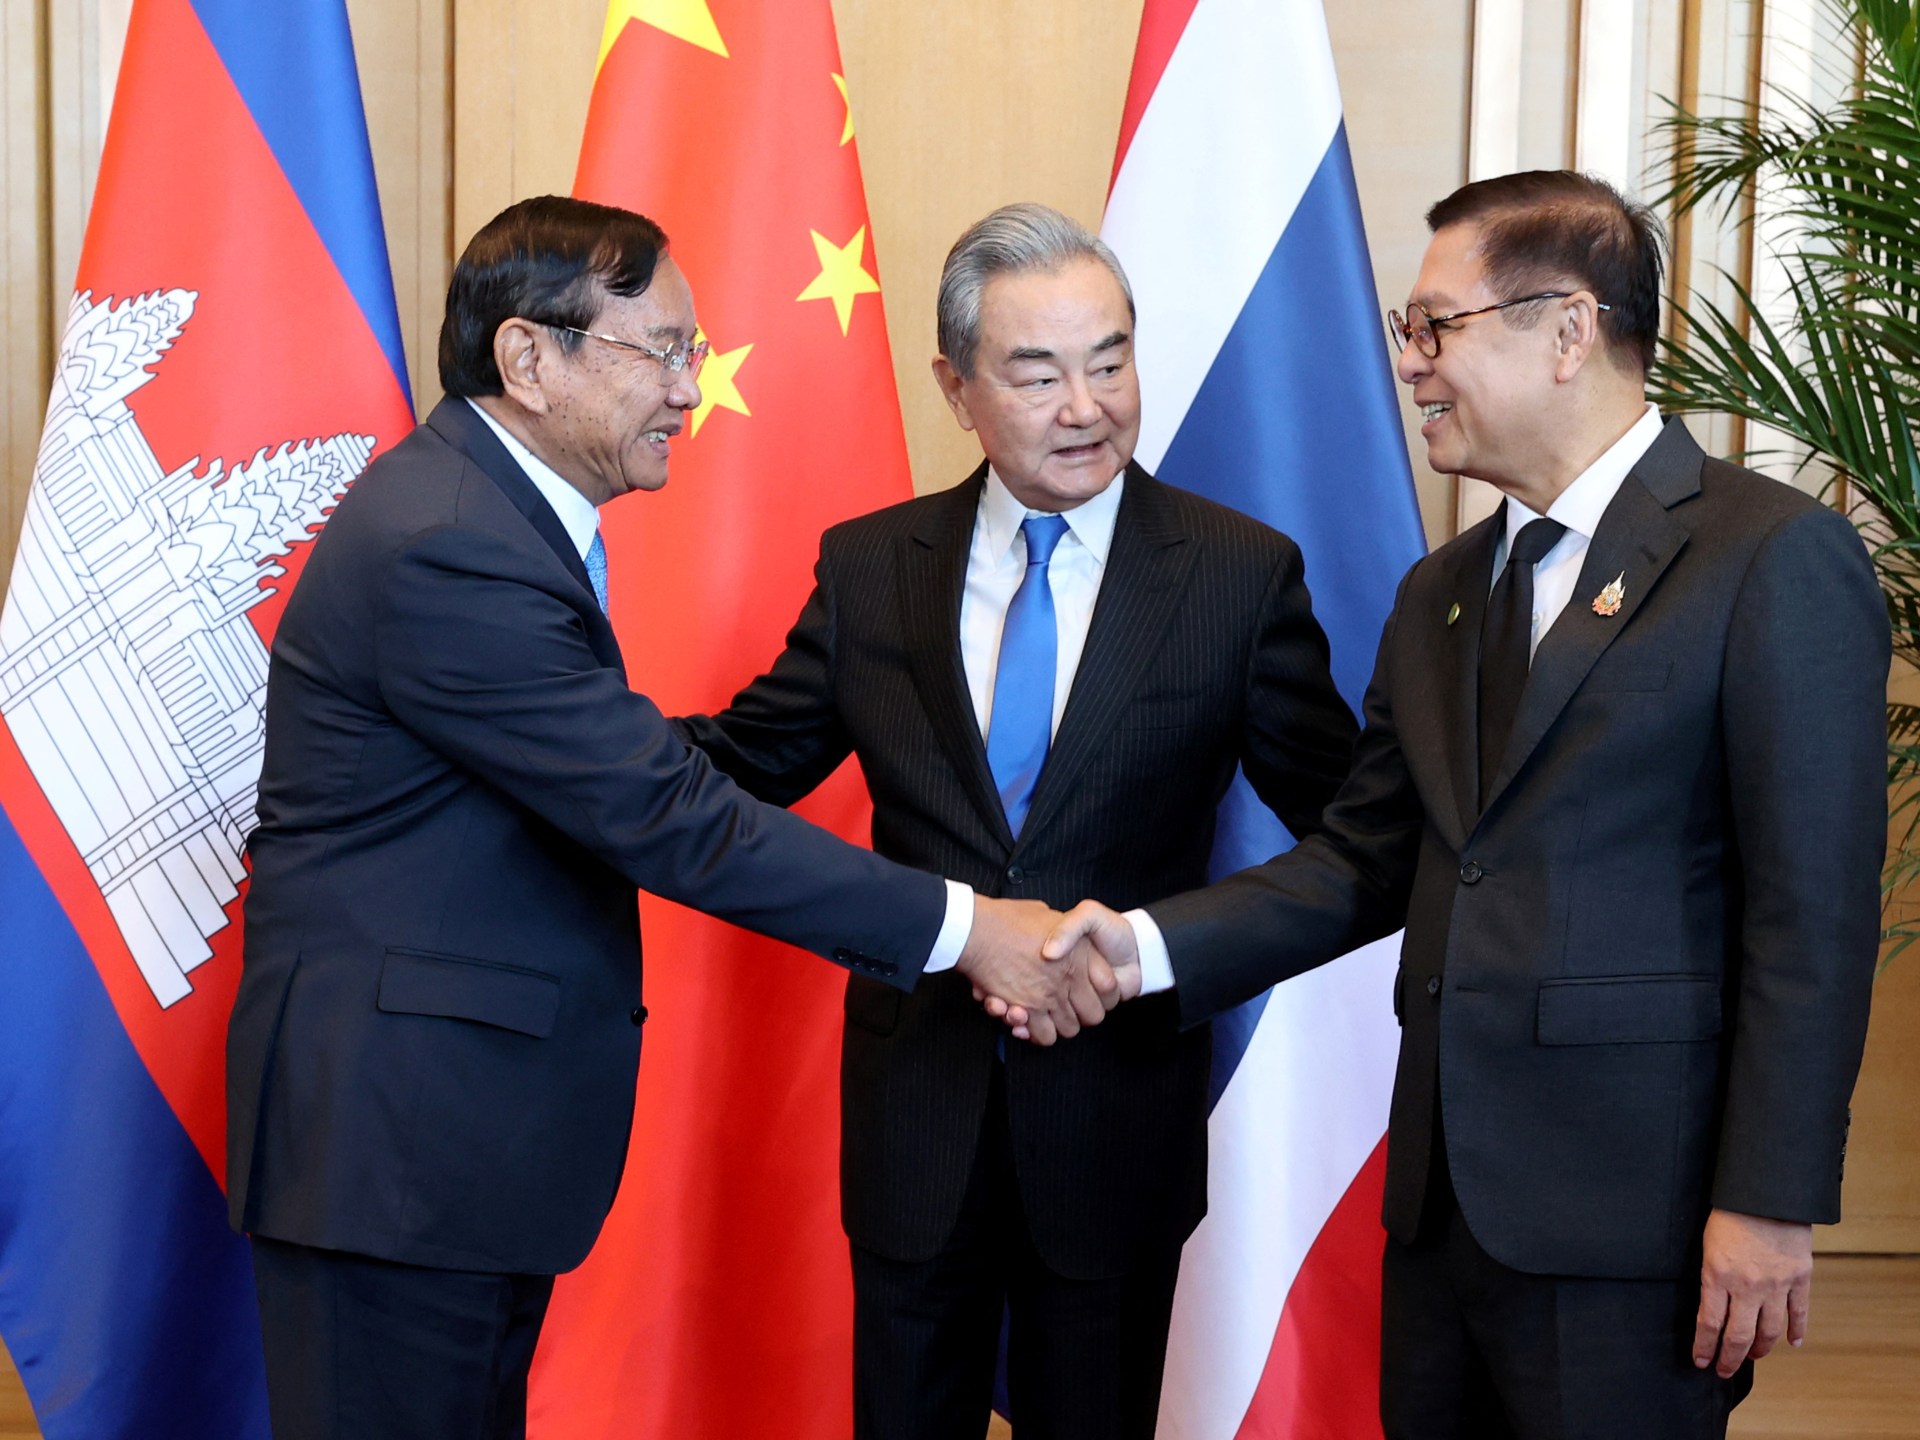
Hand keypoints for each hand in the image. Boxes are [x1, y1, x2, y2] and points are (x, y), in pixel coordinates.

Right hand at [955, 897, 1114, 1045]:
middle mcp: (1071, 977)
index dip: (1101, 993)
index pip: (1109, 986)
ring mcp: (1050, 995)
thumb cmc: (1006, 920)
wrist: (977, 931)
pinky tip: (1031, 1022)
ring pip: (1069, 1029)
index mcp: (1081, 953)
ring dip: (1059, 1025)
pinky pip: (1044, 1035)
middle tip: (1069, 1007)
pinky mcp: (1029, 1010)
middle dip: (1081, 1014)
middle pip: (1093, 1014)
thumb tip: (1061, 931)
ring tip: (1048, 1015)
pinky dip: (1038, 1033)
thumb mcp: (1046, 913)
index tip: (1090, 992)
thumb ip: (1060, 927)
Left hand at [1693, 1208, 1812, 1376]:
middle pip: (1739, 1336)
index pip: (1709, 1323)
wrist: (1766, 1193)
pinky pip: (1799, 1313)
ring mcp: (1776, 1285)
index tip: (1700, 1361)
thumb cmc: (1730, 1213)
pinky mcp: (1800, 1278)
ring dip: (1760, 1349)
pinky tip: (1792, 1344)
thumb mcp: (1707, 1243)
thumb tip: (1711, 1303)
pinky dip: (1796, 1331)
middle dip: (1730, 1358)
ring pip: (1769, 1331)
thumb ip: (1711, 1275)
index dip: (1704, 1346)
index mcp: (1717, 1275)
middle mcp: (1747, 1286)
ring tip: (1752, 1357)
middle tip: (1724, 1370)